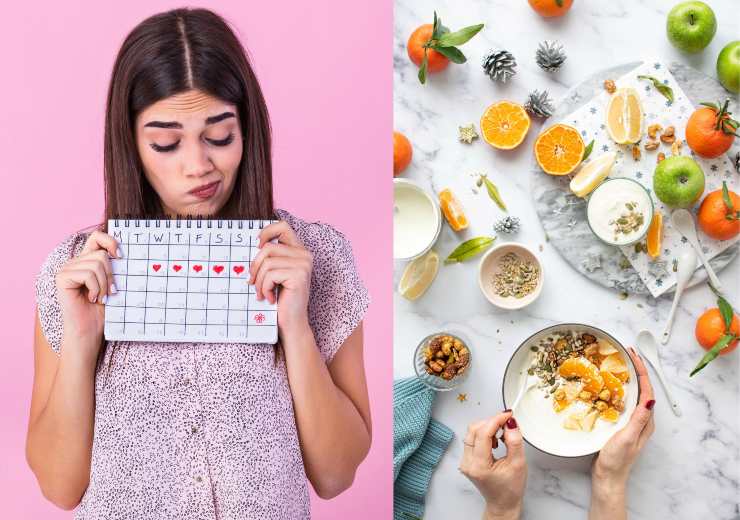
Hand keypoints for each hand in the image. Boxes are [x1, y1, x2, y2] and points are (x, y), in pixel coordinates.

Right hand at [55, 230, 119, 345]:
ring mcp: (66, 269)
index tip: (121, 256)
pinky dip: (96, 288)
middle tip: (110, 292)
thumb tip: (126, 251)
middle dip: (111, 275)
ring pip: (97, 264)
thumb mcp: (112, 283)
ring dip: (104, 284)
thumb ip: (114, 266)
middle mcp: (74, 262)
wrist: (90, 330)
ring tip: (100, 297)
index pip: (97, 237)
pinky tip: (91, 299)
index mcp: (86, 260)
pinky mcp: (62, 278)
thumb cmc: (102, 309)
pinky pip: (88, 274)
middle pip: (101, 254)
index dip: (110, 241)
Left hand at [248, 220, 312, 332]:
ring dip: (259, 280)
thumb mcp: (274, 273)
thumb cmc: (280, 299)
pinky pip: (270, 274)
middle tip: (252, 282)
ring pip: (267, 262)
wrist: (291, 323)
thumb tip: (252, 244)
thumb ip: (269, 257)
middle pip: (267, 248)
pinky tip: (269, 298)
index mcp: (299, 251)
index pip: (283, 226)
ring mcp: (303, 264)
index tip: (256, 245)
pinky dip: (264, 288)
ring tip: (262, 293)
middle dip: (255, 267)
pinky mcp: (299, 276)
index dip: (266, 231)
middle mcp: (304, 255)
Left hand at [459, 411, 526, 519]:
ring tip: (502, 437)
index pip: (483, 433)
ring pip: (472, 433)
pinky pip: (472, 439)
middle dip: (491, 423)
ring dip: (487, 428)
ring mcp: (465, 461)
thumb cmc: (510, 489)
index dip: (495, 420)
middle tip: (506, 424)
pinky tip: (496, 442)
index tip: (507, 415)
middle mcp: (468, 462)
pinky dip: (484, 435)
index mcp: (479, 466)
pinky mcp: (467, 459)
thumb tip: (511, 423)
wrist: (502, 504)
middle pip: (474, 430)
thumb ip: (515, 442)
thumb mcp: (518, 464)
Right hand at [592, 347, 654, 491]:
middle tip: (626, 353)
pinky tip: (609, 385)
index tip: (634, 356)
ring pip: (633, 393)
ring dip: (628, 377)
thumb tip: (649, 399)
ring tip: (619, 363)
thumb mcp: (627, 438)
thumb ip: (639, 419)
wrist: (607, 476)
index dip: (641, 371)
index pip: (647, 390)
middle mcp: (641, 419)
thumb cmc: (616, 460)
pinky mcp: (621, 423)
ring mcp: (632, 421)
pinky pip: (623, 400)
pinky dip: (619, 388)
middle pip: (642, 388)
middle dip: (636, 369)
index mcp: (645, 421)